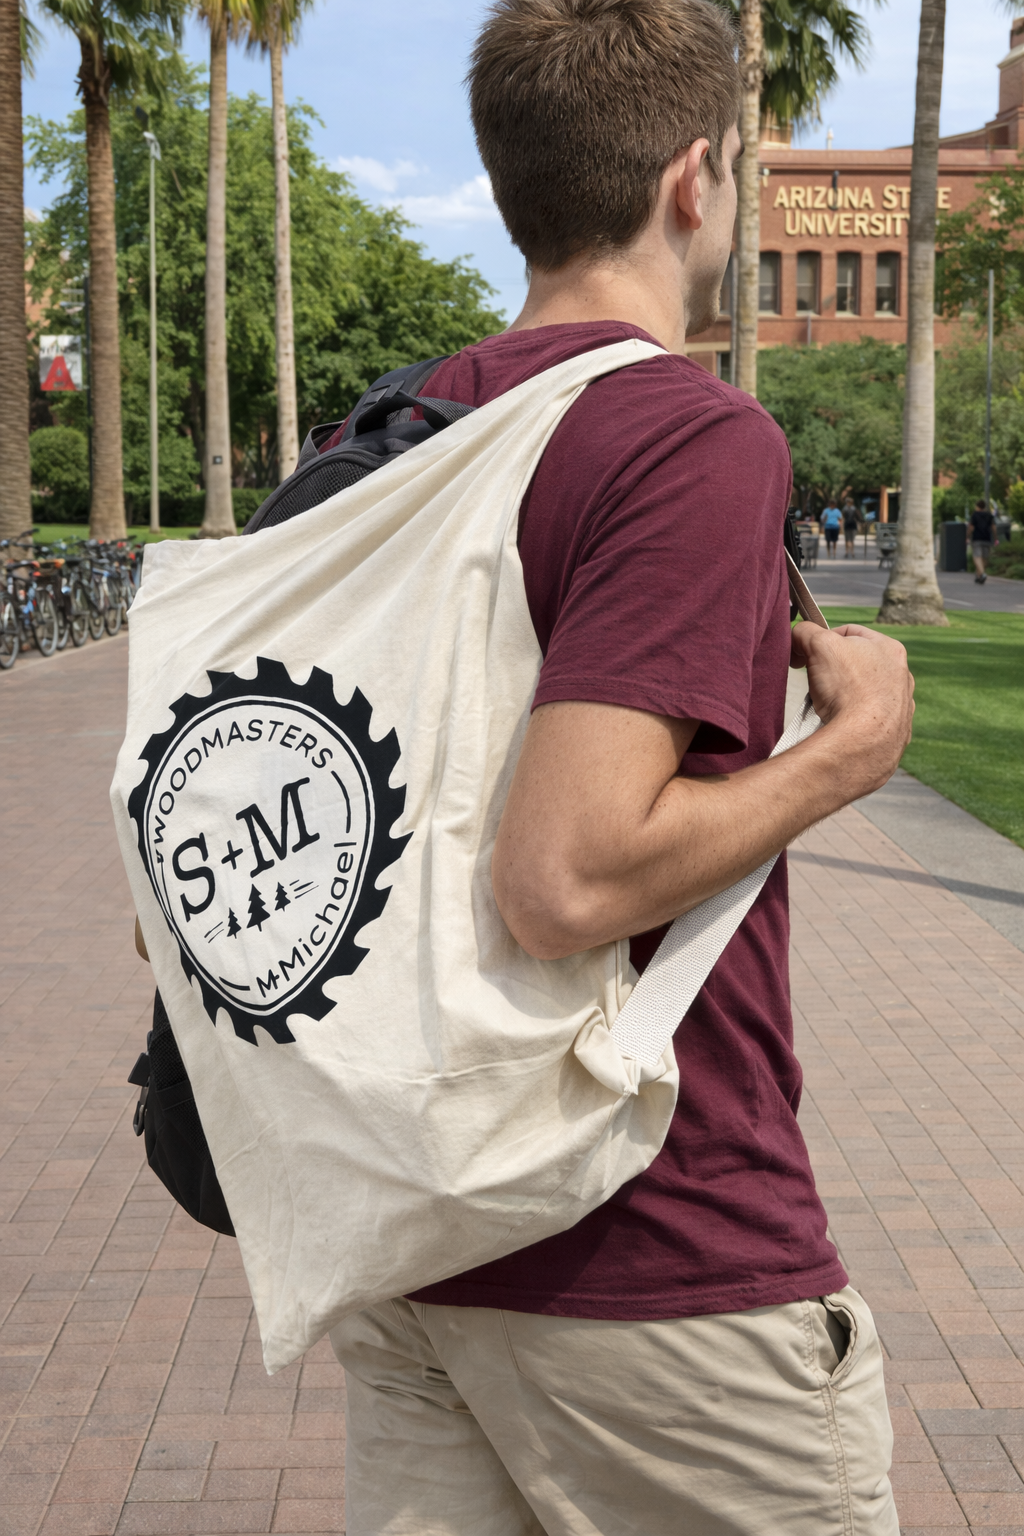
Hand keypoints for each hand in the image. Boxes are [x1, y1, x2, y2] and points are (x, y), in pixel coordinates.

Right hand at [790, 621, 914, 795]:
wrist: (862, 740)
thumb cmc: (846, 687)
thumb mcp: (818, 644)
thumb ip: (806, 632)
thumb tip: (798, 636)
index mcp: (890, 649)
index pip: (850, 632)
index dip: (823, 640)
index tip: (807, 655)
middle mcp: (902, 676)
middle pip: (857, 663)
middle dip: (834, 669)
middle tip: (816, 680)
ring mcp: (901, 706)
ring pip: (865, 692)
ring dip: (845, 695)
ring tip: (827, 705)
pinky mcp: (895, 733)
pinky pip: (870, 720)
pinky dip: (855, 720)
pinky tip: (842, 724)